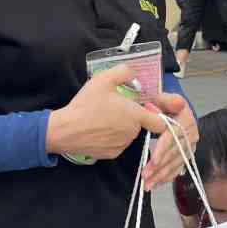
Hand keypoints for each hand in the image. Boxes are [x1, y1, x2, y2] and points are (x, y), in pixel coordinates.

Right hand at [46, 65, 168, 160]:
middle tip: (115, 108)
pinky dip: (112, 138)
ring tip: (103, 119)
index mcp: (135, 115)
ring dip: (121, 127)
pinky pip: (117, 144)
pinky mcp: (111, 154)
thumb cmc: (86, 104)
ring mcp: (122, 145)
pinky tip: (99, 130)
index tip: (145, 108)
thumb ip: (124, 72)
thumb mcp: (103, 80)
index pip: (160, 122)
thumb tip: (133, 73)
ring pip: (128, 135)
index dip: (156, 115)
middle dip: (132, 117)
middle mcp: (132, 132)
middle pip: (140, 125)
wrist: (66, 129)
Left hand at [141, 96, 196, 190]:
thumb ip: (164, 99)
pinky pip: (177, 168)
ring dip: (161, 175)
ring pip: (176, 163)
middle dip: (159, 166)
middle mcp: (191, 133)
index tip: (153, 160)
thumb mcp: (161, 97)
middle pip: (174, 153)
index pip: (173, 136)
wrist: (169, 109)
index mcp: (186, 118)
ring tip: (148, 184)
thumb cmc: (161, 103)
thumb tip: (178, 103)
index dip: (163, 149)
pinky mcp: (186, 154)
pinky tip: (156, 184)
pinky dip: (166, 177)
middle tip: (145, 176)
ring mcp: (190, 145)